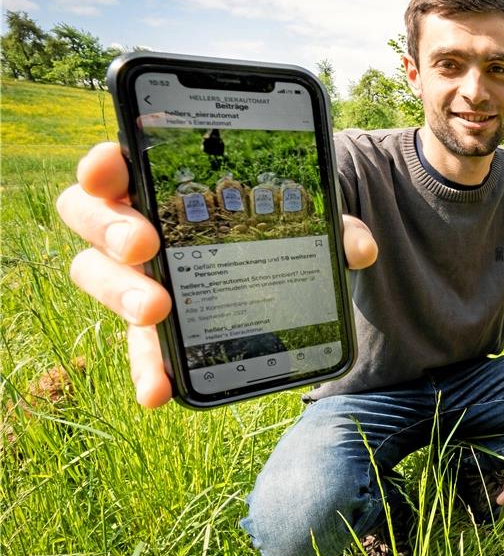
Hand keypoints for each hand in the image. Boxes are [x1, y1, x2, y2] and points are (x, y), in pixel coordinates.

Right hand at [55, 142, 377, 407]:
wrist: (278, 259)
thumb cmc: (276, 222)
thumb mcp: (306, 216)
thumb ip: (333, 225)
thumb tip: (359, 250)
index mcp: (161, 181)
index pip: (115, 163)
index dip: (103, 163)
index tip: (110, 170)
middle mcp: (134, 222)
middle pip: (91, 217)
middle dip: (112, 229)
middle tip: (147, 245)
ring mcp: (136, 272)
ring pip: (99, 276)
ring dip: (120, 292)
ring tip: (157, 311)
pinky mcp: (152, 321)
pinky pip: (138, 345)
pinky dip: (146, 368)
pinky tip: (159, 393)